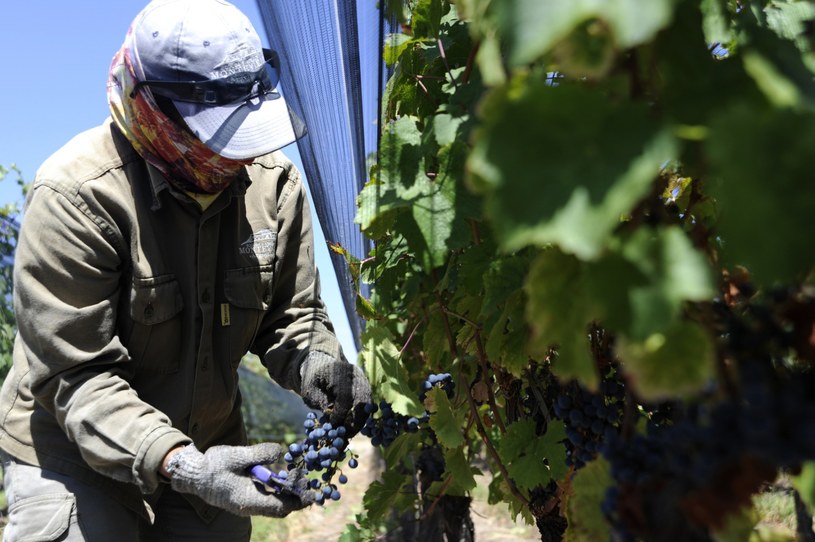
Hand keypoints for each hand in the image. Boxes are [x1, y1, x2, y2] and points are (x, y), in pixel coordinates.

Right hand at [165, 443, 312, 516]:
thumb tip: (280, 451)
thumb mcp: (236, 455)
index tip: (312, 491)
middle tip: (307, 479)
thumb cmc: (213, 465)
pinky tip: (280, 476)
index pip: (280, 506)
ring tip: (296, 475)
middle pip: (279, 508)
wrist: (193, 475)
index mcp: (248, 499)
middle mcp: (249, 506)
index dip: (298, 500)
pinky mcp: (244, 500)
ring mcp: (246, 505)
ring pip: (273, 504)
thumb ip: (258, 453)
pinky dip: (275, 490)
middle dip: (295, 496)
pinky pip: (265, 500)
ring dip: (286, 492)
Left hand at [299, 351, 371, 434]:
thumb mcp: (309, 390)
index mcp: (339, 372)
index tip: (333, 426)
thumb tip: (332, 419)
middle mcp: (355, 375)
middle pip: (361, 401)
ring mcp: (363, 380)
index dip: (340, 414)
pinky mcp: (366, 386)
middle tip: (346, 434)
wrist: (322, 365)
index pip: (345, 397)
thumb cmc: (313, 380)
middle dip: (354, 421)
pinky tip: (353, 426)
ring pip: (368, 404)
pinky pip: (368, 404)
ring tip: (349, 433)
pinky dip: (362, 416)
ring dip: (360, 421)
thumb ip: (319, 402)